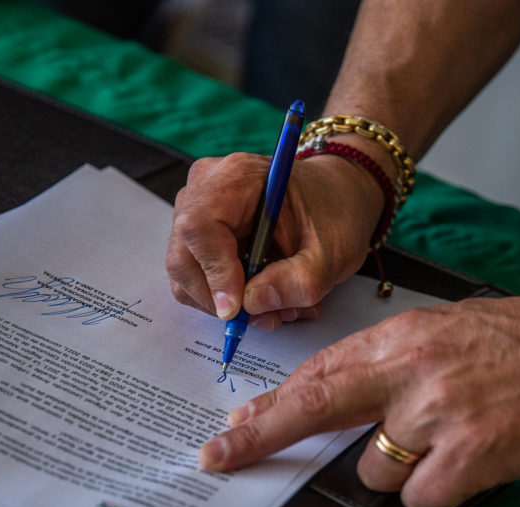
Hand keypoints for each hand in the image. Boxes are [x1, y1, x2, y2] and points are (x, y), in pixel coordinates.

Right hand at [166, 151, 383, 330]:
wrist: (337, 196)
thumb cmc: (335, 211)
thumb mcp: (331, 255)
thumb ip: (296, 282)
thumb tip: (251, 305)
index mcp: (237, 177)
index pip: (199, 226)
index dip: (214, 272)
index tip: (238, 307)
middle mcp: (206, 188)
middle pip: (183, 257)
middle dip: (220, 299)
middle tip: (264, 316)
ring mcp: (197, 209)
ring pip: (187, 274)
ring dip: (227, 303)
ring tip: (276, 306)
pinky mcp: (200, 234)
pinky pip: (196, 276)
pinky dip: (226, 297)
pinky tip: (265, 295)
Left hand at [198, 295, 519, 506]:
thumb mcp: (447, 329)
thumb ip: (392, 361)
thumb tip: (341, 395)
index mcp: (402, 335)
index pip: (319, 371)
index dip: (274, 402)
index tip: (238, 424)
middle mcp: (411, 371)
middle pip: (315, 407)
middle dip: (261, 436)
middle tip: (221, 456)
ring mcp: (438, 413)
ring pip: (374, 469)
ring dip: (398, 470)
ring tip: (449, 442)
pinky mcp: (471, 455)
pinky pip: (420, 497)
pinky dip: (436, 492)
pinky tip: (469, 467)